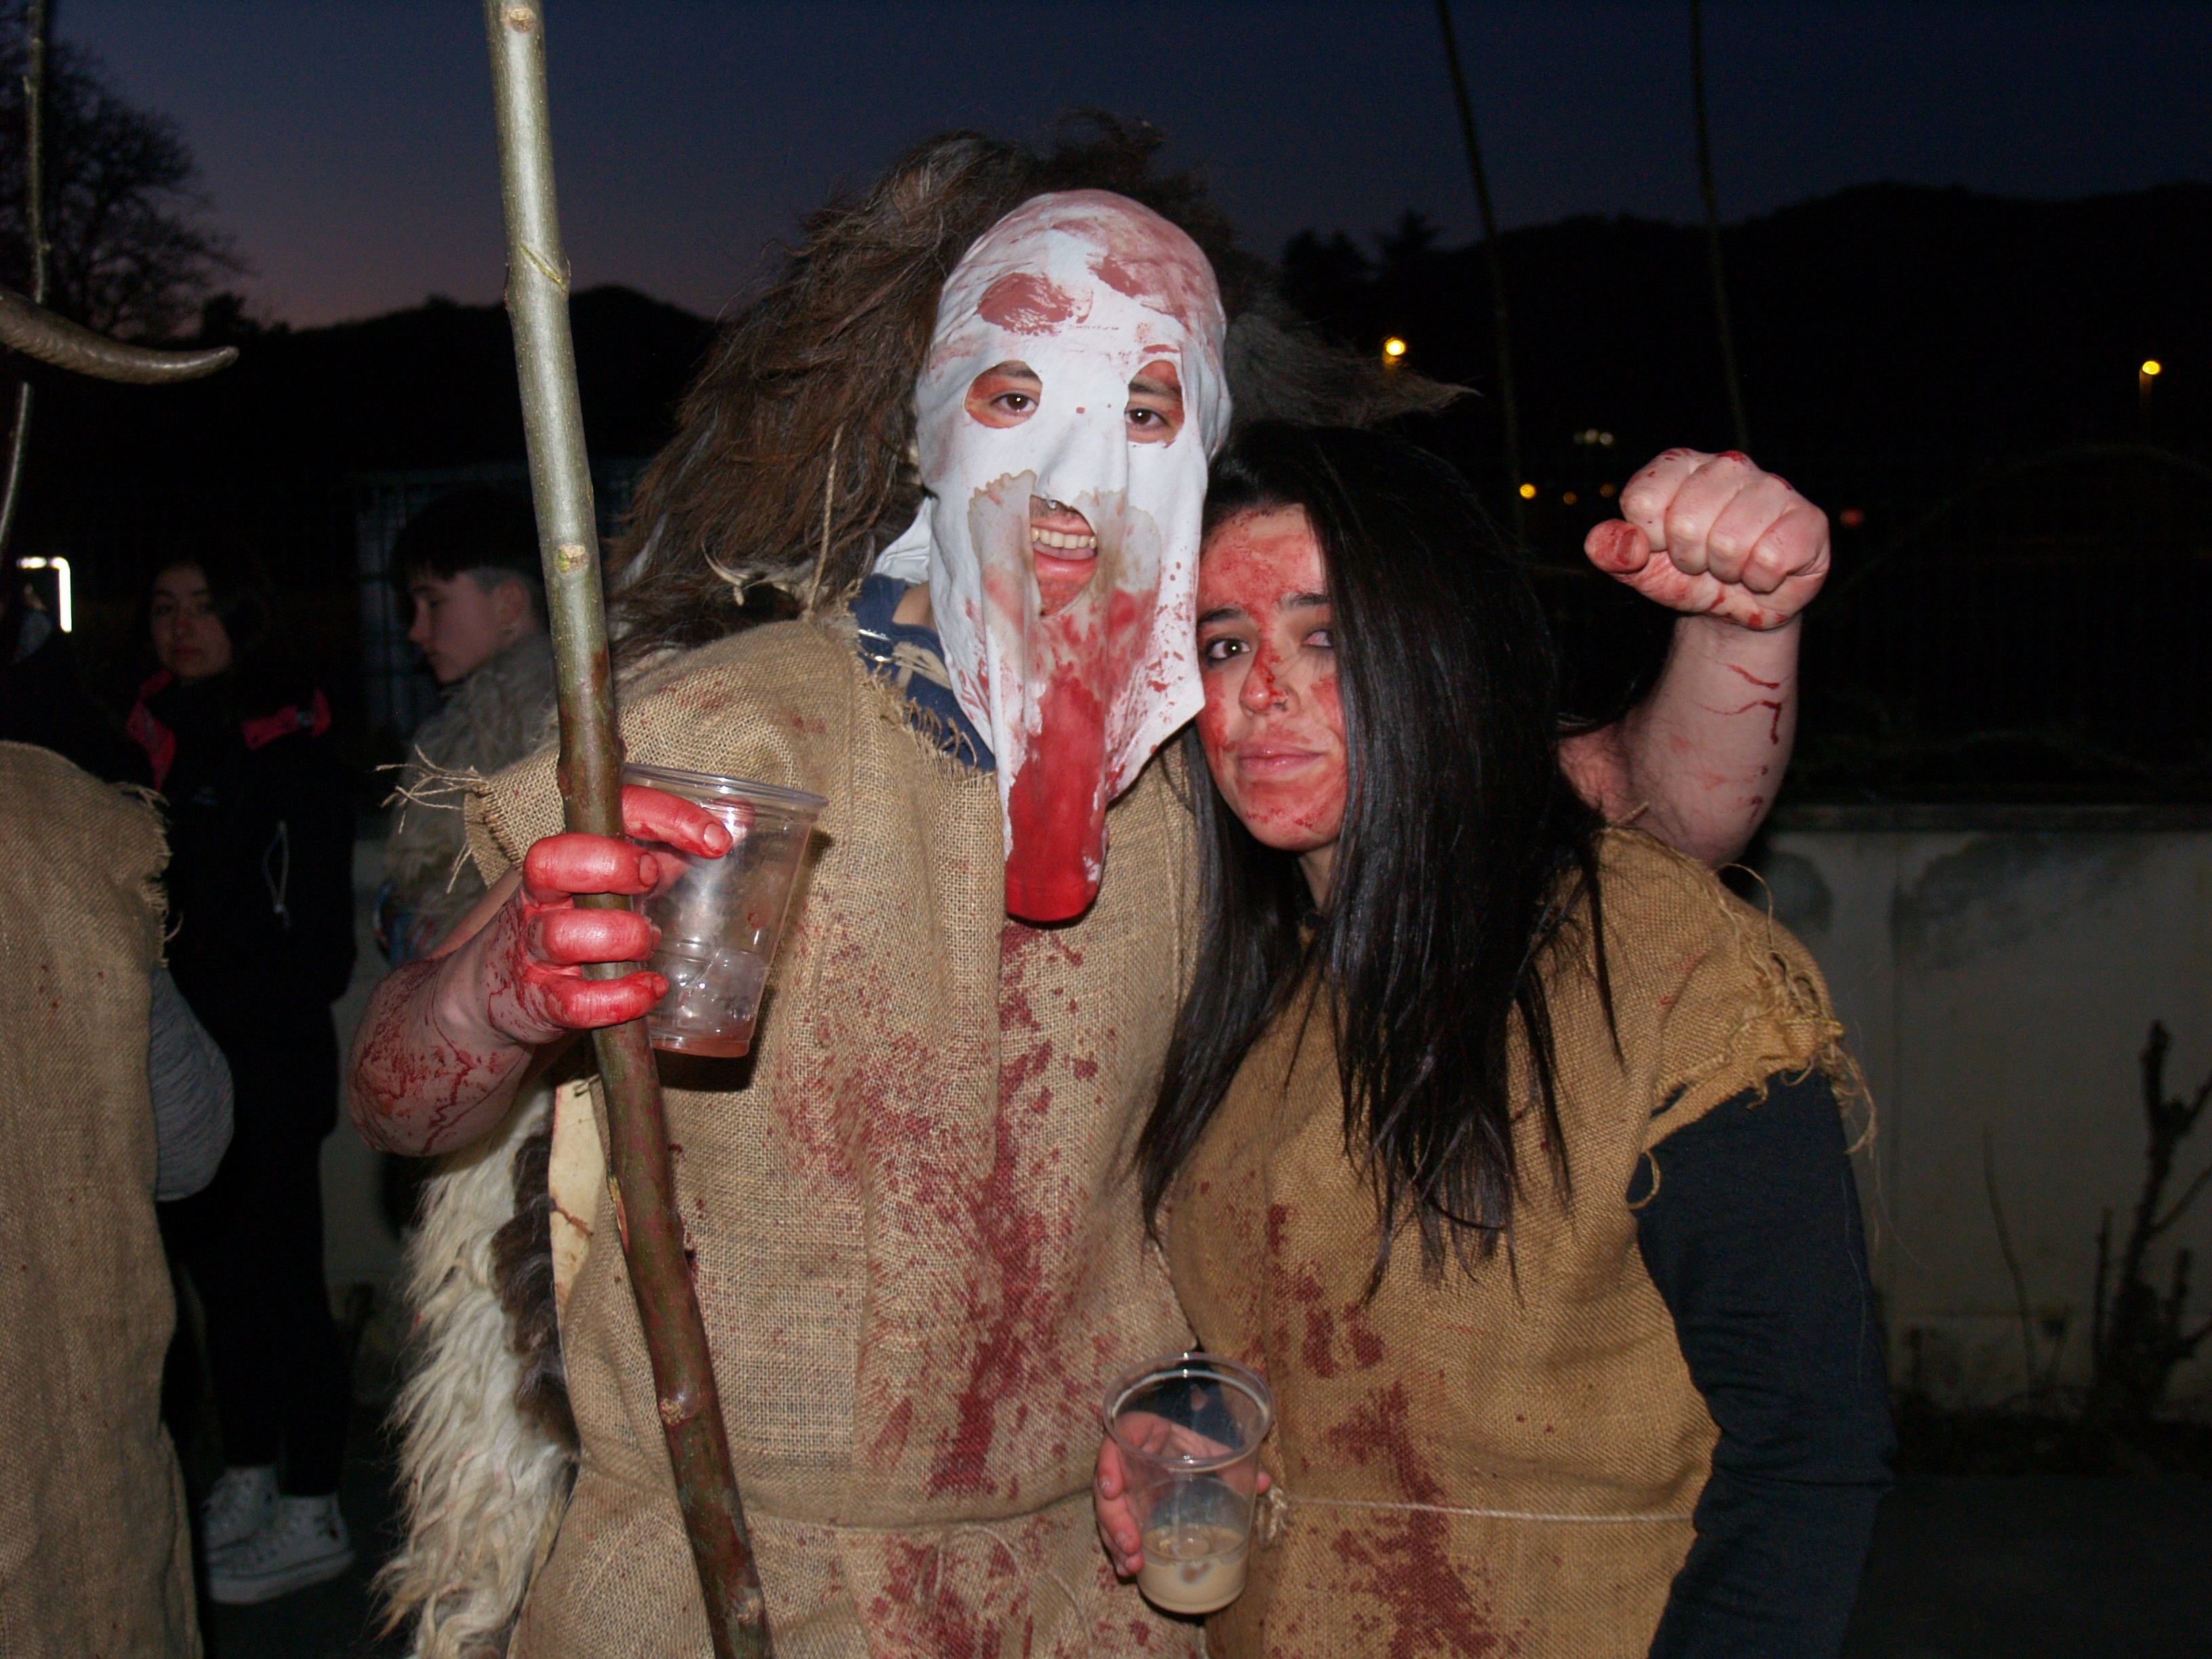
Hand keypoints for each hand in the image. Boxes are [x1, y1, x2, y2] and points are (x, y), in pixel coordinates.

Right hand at [450, 784, 732, 1046]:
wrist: (497, 994)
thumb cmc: (573, 925)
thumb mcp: (613, 882)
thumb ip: (668, 853)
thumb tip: (738, 819)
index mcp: (567, 856)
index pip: (605, 813)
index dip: (663, 816)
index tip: (716, 838)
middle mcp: (540, 897)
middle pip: (552, 861)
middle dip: (610, 863)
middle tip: (651, 876)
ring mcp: (532, 949)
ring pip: (563, 934)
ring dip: (620, 937)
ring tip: (650, 944)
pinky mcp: (536, 1000)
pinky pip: (570, 1002)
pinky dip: (617, 998)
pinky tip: (648, 991)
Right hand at [1094, 1419, 1271, 1579]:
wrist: (1175, 1440)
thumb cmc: (1187, 1437)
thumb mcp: (1206, 1444)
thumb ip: (1230, 1460)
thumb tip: (1265, 1483)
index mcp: (1137, 1434)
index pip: (1113, 1444)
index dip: (1108, 1467)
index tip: (1112, 1490)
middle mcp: (1122, 1461)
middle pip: (1107, 1491)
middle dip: (1115, 1522)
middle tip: (1132, 1546)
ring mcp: (1121, 1486)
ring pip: (1108, 1515)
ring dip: (1116, 1542)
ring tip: (1131, 1566)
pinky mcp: (1125, 1506)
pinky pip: (1115, 1528)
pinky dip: (1118, 1550)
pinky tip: (1126, 1570)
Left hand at [1586, 448, 1828, 630]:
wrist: (1736, 606)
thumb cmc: (1687, 575)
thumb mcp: (1639, 568)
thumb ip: (1612, 551)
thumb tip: (1610, 541)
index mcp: (1681, 465)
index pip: (1643, 499)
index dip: (1649, 539)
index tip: (1663, 547)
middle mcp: (1728, 466)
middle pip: (1685, 523)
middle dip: (1688, 559)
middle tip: (1703, 562)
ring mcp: (1772, 487)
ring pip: (1729, 541)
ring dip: (1725, 570)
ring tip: (1732, 566)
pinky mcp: (1808, 518)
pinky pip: (1770, 557)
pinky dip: (1760, 580)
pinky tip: (1763, 572)